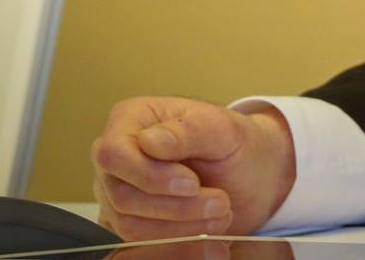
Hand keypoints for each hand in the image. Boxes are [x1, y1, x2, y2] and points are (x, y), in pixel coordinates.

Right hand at [91, 96, 296, 240]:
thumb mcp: (224, 129)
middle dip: (176, 206)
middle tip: (221, 203)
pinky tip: (209, 234)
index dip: (149, 175)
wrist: (250, 176)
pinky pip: (141, 244)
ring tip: (221, 214)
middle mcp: (117, 158)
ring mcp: (117, 193)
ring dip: (181, 227)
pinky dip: (178, 243)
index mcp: (131, 119)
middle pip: (122, 195)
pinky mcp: (129, 222)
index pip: (114, 154)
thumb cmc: (234, 144)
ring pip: (130, 225)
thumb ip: (189, 130)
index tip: (193, 184)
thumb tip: (149, 142)